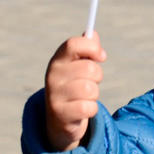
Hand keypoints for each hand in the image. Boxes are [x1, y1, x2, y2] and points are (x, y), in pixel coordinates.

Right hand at [44, 33, 106, 151]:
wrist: (60, 119)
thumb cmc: (74, 86)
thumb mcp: (78, 66)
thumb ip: (87, 49)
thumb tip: (93, 34)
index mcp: (57, 60)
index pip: (73, 44)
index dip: (91, 47)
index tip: (101, 56)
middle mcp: (52, 76)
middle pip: (89, 68)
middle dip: (97, 76)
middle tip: (91, 82)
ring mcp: (55, 95)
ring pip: (91, 89)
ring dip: (94, 94)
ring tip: (85, 97)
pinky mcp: (61, 113)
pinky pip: (89, 107)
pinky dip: (92, 109)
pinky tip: (83, 109)